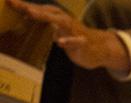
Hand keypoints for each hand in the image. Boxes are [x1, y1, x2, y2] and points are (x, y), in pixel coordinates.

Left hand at [7, 0, 130, 71]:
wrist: (99, 48)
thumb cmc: (74, 37)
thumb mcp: (56, 27)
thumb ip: (41, 21)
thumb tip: (22, 14)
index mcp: (57, 16)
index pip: (38, 9)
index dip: (22, 5)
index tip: (8, 1)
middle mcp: (65, 20)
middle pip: (47, 12)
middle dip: (32, 8)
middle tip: (16, 4)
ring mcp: (74, 31)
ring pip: (61, 22)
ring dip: (47, 18)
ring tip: (32, 14)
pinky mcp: (83, 43)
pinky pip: (76, 41)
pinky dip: (69, 40)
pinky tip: (61, 42)